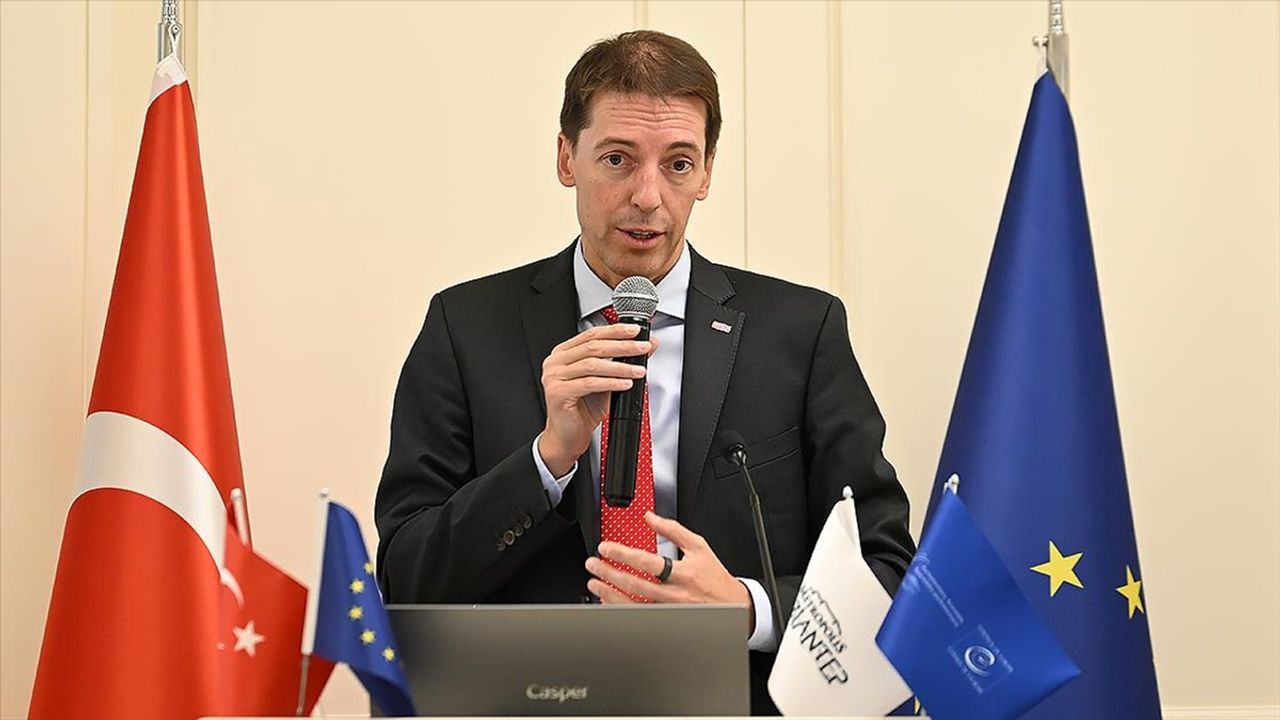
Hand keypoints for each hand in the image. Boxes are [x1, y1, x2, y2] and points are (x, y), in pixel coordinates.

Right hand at [538, 324, 655, 475]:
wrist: (567, 437)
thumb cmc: (583, 409)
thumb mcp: (607, 381)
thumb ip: (623, 361)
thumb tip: (647, 346)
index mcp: (564, 354)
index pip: (591, 334)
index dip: (614, 331)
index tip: (634, 331)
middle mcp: (556, 362)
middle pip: (593, 346)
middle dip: (622, 346)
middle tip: (641, 348)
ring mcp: (554, 377)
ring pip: (592, 364)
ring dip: (620, 366)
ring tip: (638, 370)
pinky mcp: (558, 392)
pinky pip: (590, 383)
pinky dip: (611, 383)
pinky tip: (625, 383)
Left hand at [585, 512, 753, 630]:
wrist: (732, 607)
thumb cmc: (715, 577)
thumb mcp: (699, 546)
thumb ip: (672, 529)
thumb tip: (649, 517)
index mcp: (683, 573)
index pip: (646, 562)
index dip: (622, 554)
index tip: (606, 548)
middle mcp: (675, 595)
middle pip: (634, 584)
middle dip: (608, 573)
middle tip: (593, 564)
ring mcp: (669, 611)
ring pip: (633, 604)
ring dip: (609, 593)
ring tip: (594, 583)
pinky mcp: (666, 620)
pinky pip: (638, 615)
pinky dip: (621, 608)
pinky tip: (609, 600)